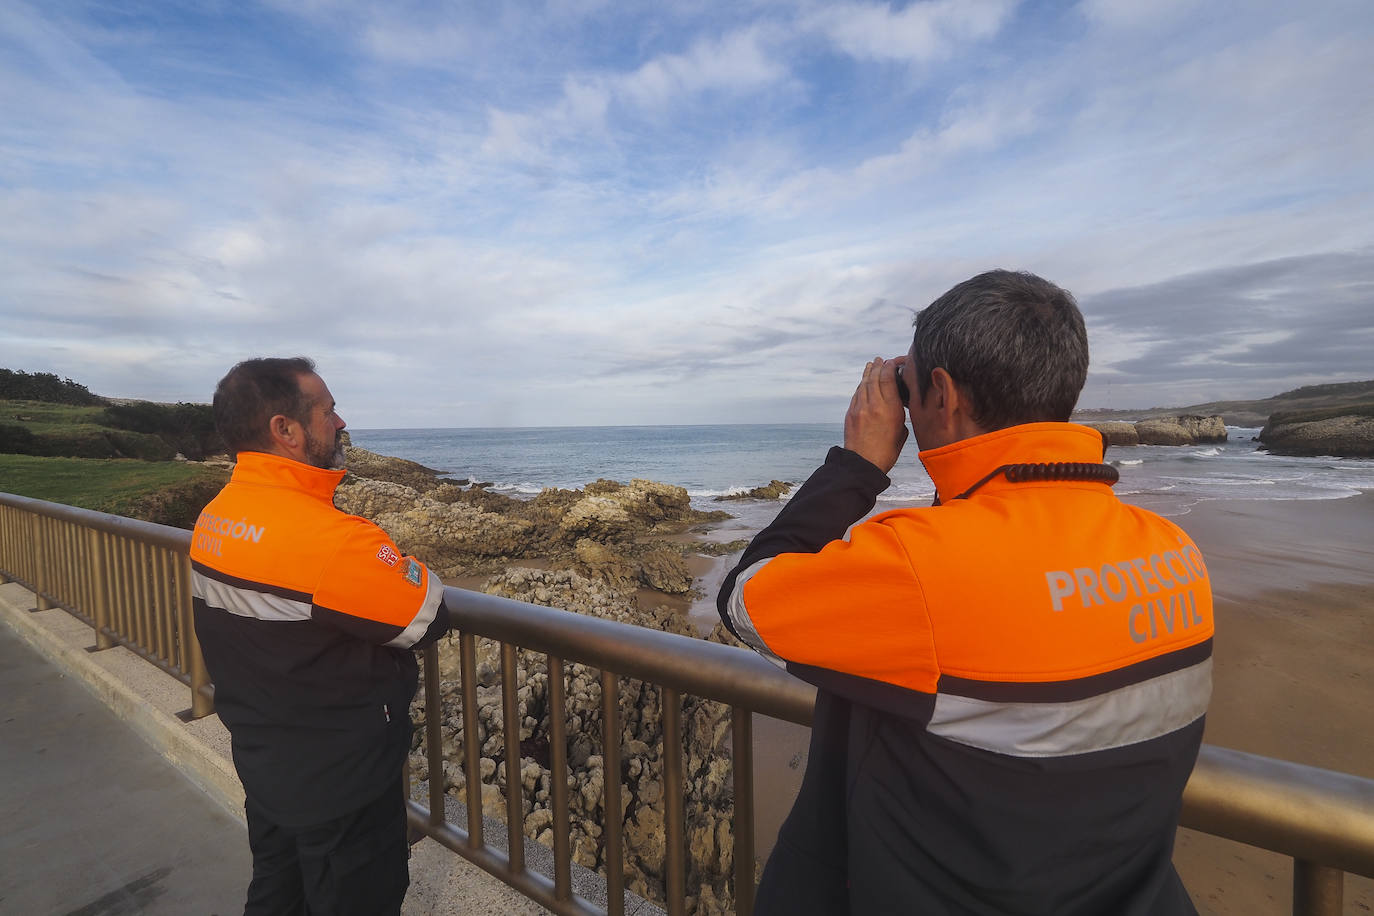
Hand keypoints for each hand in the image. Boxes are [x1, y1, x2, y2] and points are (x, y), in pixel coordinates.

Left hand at [843, 356, 908, 472]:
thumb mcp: (901, 431)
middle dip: (879, 366)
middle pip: (875, 377)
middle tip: (881, 359)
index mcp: (890, 409)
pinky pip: (857, 394)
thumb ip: (899, 413)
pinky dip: (862, 386)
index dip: (891, 366)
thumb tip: (897, 403)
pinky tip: (864, 382)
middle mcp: (874, 405)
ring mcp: (860, 408)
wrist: (864, 463)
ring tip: (872, 364)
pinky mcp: (851, 413)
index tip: (894, 361)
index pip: (888, 378)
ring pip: (864, 384)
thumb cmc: (887, 451)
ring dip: (868, 372)